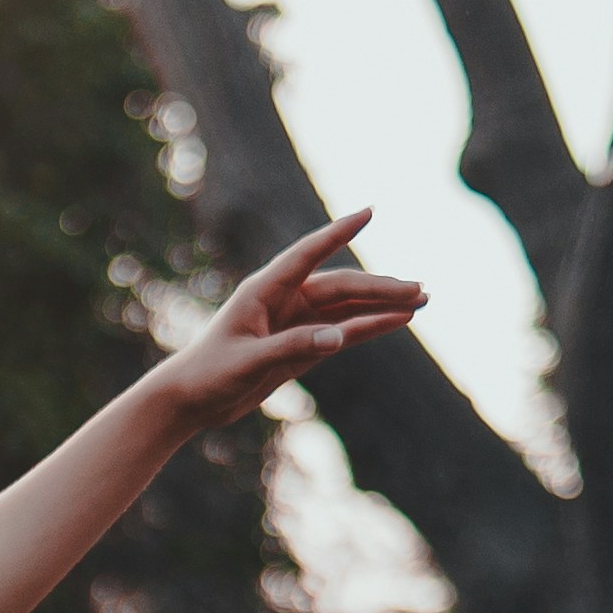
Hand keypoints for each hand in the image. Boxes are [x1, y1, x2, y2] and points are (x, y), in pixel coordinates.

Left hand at [159, 214, 426, 430]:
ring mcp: (295, 321)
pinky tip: (398, 320)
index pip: (309, 254)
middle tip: (421, 290)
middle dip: (381, 287)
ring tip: (422, 300)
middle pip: (341, 287)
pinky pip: (342, 331)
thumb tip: (338, 338)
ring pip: (347, 308)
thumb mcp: (249, 361)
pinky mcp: (301, 344)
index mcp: (264, 290)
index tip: (369, 212)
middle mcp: (284, 299)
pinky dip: (369, 326)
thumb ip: (292, 347)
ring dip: (382, 304)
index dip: (338, 233)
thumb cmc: (209, 373)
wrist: (190, 400)